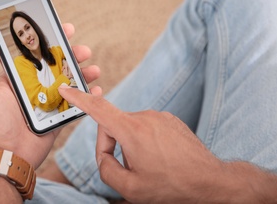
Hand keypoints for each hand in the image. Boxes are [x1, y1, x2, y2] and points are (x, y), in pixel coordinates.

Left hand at [0, 23, 99, 168]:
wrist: (4, 157)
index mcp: (16, 78)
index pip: (34, 54)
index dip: (48, 40)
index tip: (61, 29)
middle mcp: (32, 87)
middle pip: (56, 65)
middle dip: (71, 55)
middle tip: (83, 50)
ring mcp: (46, 102)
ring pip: (69, 82)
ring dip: (82, 73)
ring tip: (94, 69)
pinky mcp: (57, 117)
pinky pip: (75, 103)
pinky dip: (87, 95)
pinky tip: (95, 89)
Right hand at [58, 87, 226, 202]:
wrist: (210, 182)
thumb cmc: (171, 186)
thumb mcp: (130, 188)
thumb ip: (106, 169)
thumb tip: (104, 155)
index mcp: (132, 130)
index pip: (98, 108)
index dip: (78, 98)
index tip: (66, 88)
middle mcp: (145, 116)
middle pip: (113, 125)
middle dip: (113, 145)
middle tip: (129, 168)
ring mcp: (159, 116)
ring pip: (131, 128)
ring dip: (131, 145)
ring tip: (150, 165)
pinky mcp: (170, 120)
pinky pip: (147, 127)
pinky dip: (146, 141)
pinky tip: (160, 158)